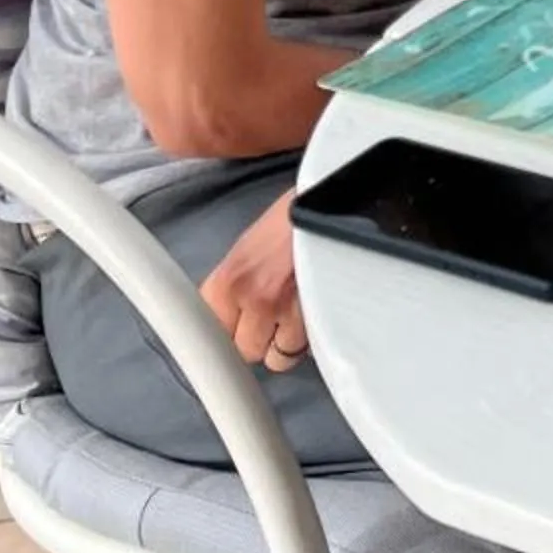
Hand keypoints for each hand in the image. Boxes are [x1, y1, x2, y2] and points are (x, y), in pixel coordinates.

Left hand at [197, 189, 308, 373]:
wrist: (340, 194)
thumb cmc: (300, 212)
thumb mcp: (252, 243)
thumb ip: (237, 283)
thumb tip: (231, 316)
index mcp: (229, 278)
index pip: (211, 333)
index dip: (229, 332)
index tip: (235, 331)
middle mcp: (254, 298)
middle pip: (245, 352)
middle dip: (260, 340)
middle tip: (273, 318)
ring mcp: (290, 311)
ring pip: (280, 358)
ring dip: (289, 343)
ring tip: (300, 315)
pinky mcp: (323, 318)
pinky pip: (311, 349)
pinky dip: (315, 338)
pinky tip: (320, 313)